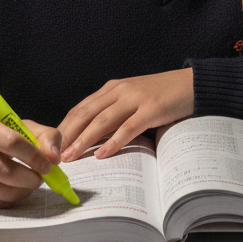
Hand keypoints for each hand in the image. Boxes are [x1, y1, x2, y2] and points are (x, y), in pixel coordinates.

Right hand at [0, 115, 61, 207]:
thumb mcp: (18, 126)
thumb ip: (44, 135)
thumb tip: (55, 158)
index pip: (12, 143)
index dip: (34, 156)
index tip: (48, 164)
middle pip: (9, 173)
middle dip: (33, 178)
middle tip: (42, 176)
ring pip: (6, 192)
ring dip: (25, 190)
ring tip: (29, 180)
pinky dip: (13, 198)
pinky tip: (13, 187)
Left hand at [58, 68, 193, 162]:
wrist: (190, 84)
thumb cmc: (160, 95)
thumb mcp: (132, 99)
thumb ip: (113, 112)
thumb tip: (91, 136)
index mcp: (112, 88)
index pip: (81, 108)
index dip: (65, 126)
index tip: (52, 144)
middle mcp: (120, 90)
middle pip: (86, 113)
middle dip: (68, 135)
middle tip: (55, 154)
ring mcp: (135, 99)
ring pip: (102, 121)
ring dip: (84, 140)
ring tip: (72, 156)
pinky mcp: (151, 109)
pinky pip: (128, 128)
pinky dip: (113, 142)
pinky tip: (102, 154)